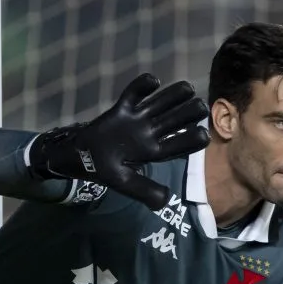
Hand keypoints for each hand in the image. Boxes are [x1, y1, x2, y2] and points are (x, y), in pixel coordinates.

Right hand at [27, 73, 208, 209]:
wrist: (80, 157)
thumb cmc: (103, 169)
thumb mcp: (123, 183)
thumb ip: (143, 191)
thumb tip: (165, 201)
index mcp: (154, 151)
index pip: (180, 144)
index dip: (194, 139)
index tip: (201, 134)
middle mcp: (150, 133)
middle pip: (177, 118)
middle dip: (191, 111)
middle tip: (199, 107)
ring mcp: (137, 119)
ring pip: (162, 102)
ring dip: (177, 94)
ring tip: (187, 89)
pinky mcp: (122, 108)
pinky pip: (135, 92)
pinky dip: (144, 84)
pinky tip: (153, 82)